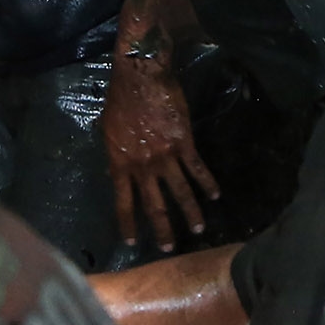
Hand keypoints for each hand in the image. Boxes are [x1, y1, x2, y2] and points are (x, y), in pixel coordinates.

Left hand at [102, 51, 217, 251]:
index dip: (128, 224)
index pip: (123, 202)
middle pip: (154, 205)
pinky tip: (216, 195)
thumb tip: (118, 170)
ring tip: (199, 229)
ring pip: (180, 191)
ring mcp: (165, 156)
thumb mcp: (108, 130)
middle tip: (170, 248)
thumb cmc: (120, 99)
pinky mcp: (184, 143)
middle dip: (163, 229)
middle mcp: (143, 166)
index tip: (132, 243)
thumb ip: (116, 154)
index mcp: (120, 163)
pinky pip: (198, 168)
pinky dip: (208, 183)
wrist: (141, 75)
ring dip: (190, 212)